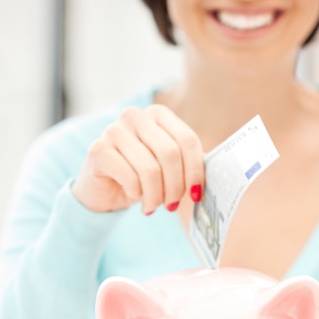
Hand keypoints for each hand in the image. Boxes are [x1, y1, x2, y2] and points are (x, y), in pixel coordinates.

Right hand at [72, 104, 204, 214]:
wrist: (102, 190)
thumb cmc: (140, 177)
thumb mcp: (169, 168)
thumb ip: (190, 162)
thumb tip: (220, 169)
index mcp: (158, 114)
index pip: (187, 140)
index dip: (195, 170)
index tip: (196, 194)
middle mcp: (134, 115)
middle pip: (170, 153)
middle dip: (175, 186)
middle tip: (172, 205)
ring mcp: (114, 130)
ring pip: (150, 169)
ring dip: (156, 195)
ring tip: (153, 205)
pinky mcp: (98, 150)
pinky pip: (129, 177)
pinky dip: (137, 194)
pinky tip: (134, 197)